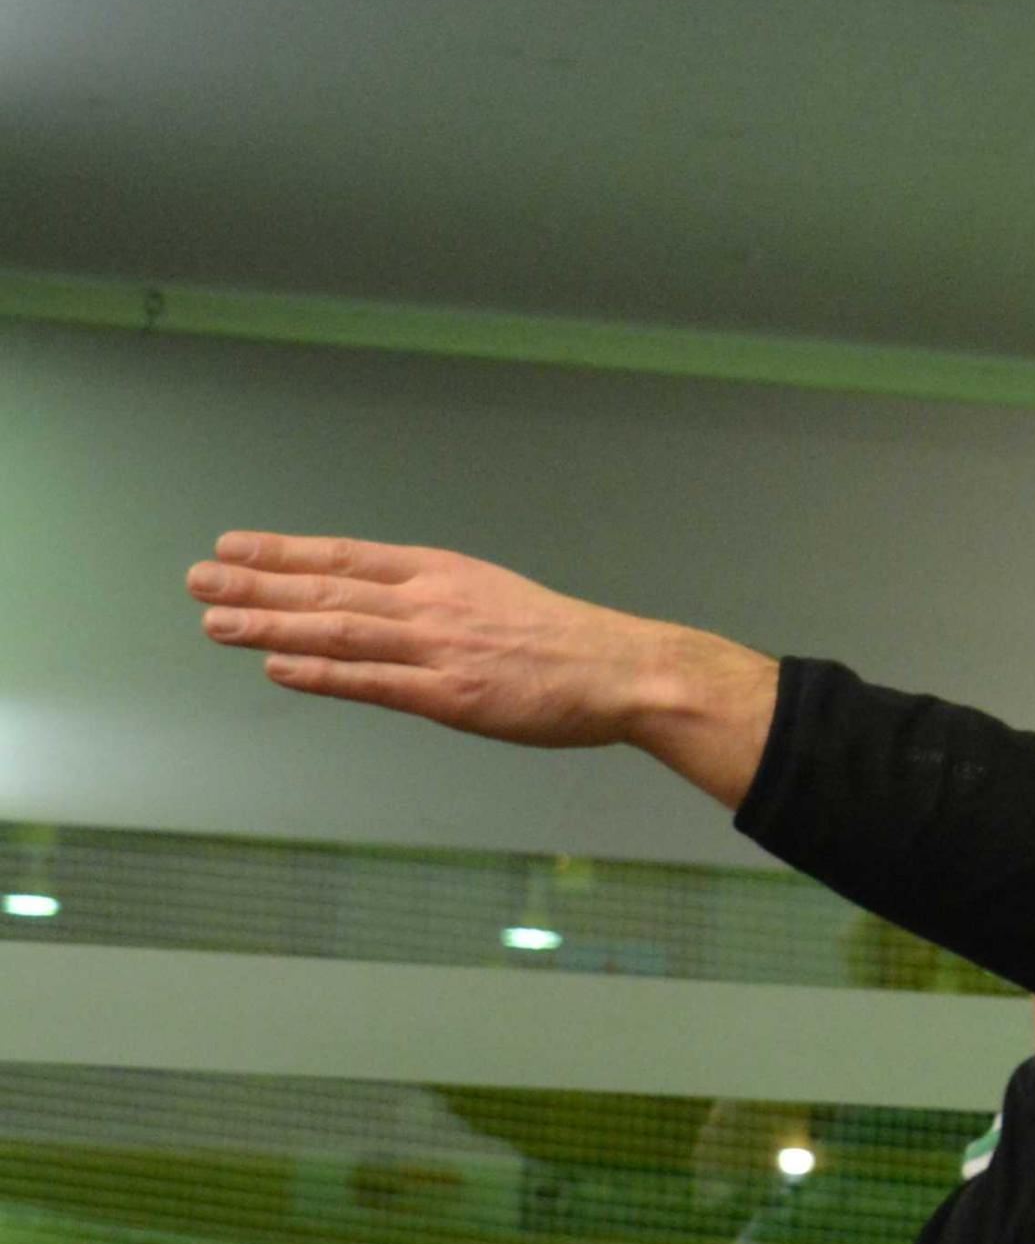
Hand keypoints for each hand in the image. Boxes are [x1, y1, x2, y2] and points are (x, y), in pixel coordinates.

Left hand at [192, 534, 779, 807]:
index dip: (284, 552)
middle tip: (199, 581)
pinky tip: (279, 670)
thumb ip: (435, 601)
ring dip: (272, 627)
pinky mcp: (454, 696)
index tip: (233, 547)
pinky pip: (375, 684)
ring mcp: (441, 649)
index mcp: (444, 575)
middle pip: (329, 591)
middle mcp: (433, 604)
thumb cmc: (567, 641)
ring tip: (217, 623)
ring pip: (340, 632)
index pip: (347, 557)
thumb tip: (376, 605)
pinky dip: (323, 676)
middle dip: (257, 586)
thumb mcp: (495, 596)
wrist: (626, 670)